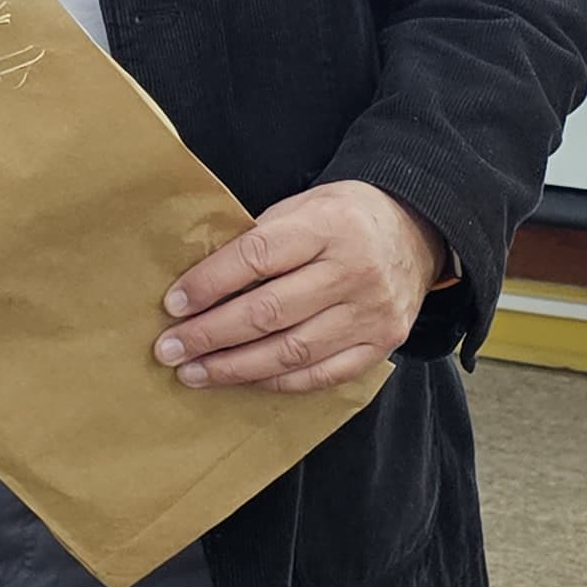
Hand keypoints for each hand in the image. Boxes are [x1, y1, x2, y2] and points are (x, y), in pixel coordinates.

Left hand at [156, 180, 445, 393]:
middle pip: (268, 312)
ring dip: (234, 367)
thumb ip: (261, 238)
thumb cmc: (345, 218)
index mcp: (329, 225)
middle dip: (210, 334)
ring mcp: (370, 313)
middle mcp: (354, 270)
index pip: (257, 256)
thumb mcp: (306, 205)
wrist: (417, 233)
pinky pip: (319, 375)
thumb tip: (199, 283)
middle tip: (169, 349)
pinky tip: (241, 381)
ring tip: (193, 373)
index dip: (210, 283)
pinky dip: (275, 381)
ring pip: (290, 351)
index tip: (173, 304)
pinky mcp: (380, 344)